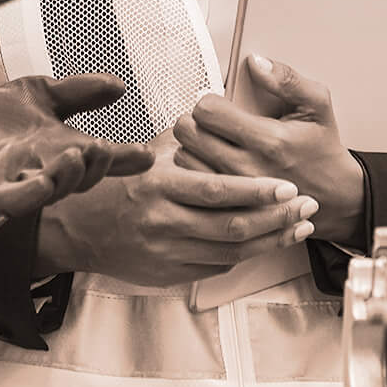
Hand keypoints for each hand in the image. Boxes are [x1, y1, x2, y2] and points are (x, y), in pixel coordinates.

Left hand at [0, 74, 155, 221]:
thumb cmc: (0, 117)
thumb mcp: (44, 94)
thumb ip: (80, 91)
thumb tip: (120, 86)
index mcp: (64, 150)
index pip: (101, 158)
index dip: (125, 159)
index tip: (149, 155)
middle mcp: (47, 170)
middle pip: (80, 179)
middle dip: (96, 167)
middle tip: (102, 147)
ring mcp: (20, 181)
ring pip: (51, 191)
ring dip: (67, 177)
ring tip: (76, 154)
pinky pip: (13, 199)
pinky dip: (30, 194)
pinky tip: (44, 183)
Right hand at [38, 145, 319, 287]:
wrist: (79, 230)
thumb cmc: (118, 186)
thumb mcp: (146, 156)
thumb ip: (184, 144)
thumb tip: (220, 112)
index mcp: (160, 186)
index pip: (218, 191)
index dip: (258, 191)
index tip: (288, 186)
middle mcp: (164, 222)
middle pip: (233, 226)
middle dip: (277, 218)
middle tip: (307, 206)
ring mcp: (167, 252)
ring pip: (231, 251)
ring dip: (271, 239)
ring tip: (299, 226)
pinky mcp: (169, 274)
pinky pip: (217, 265)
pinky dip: (247, 254)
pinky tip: (268, 240)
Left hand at [171, 56, 365, 247]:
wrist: (335, 196)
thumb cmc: (322, 149)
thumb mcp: (318, 105)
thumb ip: (287, 80)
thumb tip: (256, 63)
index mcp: (269, 140)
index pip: (208, 111)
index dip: (208, 101)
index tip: (218, 105)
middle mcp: (248, 167)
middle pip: (190, 134)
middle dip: (194, 121)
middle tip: (208, 122)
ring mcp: (236, 191)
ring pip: (185, 159)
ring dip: (191, 146)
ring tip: (207, 141)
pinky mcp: (229, 206)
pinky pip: (193, 183)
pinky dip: (194, 169)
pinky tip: (207, 162)